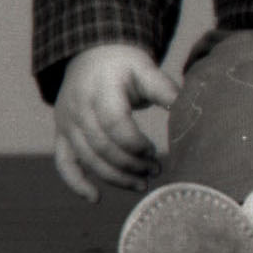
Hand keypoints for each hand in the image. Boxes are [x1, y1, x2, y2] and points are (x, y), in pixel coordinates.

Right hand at [50, 41, 175, 199]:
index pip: (114, 123)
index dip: (135, 143)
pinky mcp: (62, 133)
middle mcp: (78, 106)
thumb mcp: (145, 70)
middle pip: (101, 146)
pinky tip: (96, 198)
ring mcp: (67, 122)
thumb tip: (191, 112)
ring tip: (142, 184)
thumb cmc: (125, 66)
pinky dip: (76, 183)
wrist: (91, 54)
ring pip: (87, 159)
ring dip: (115, 177)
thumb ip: (165, 90)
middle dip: (131, 164)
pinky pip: (64, 163)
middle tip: (156, 170)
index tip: (155, 150)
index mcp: (100, 88)